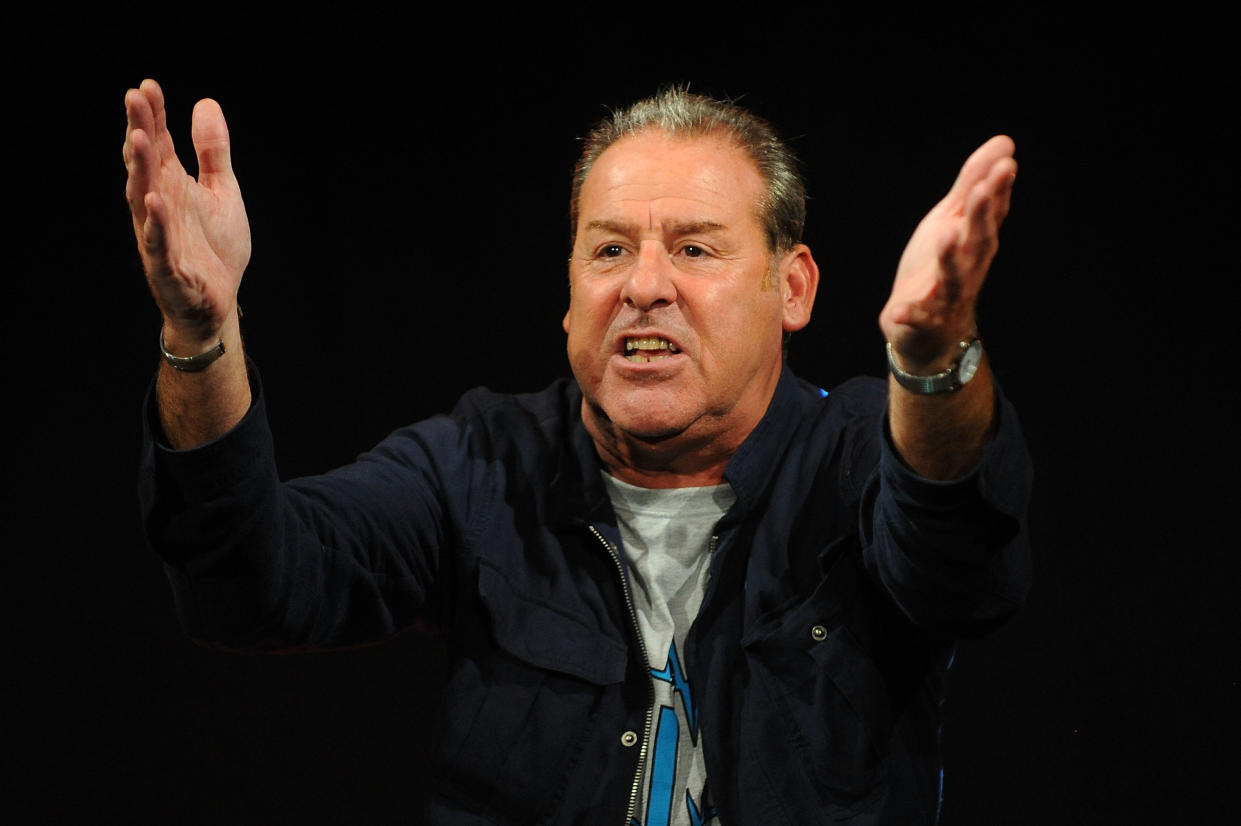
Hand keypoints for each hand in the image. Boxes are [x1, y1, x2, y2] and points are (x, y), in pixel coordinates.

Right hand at [123, 79, 249, 345]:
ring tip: (140, 139)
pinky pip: (158, 245)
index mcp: (171, 186)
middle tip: (135, 98)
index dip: (153, 116)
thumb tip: (205, 103)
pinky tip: (154, 202)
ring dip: (140, 170)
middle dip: (141, 131)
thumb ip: (213, 152)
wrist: (220, 302)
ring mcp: (159, 236)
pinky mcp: (168, 268)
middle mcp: (159, 206)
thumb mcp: (222, 191)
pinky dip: (156, 225)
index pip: (159, 144)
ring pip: (143, 199)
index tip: (149, 85)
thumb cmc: (214, 247)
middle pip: (146, 164)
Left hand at [879, 135, 1015, 367]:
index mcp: (975, 243)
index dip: (998, 191)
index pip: (991, 215)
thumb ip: (972, 185)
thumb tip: (1005, 144)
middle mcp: (968, 269)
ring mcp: (948, 297)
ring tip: (947, 233)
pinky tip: (900, 308)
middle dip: (980, 217)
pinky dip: (911, 314)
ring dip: (950, 257)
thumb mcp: (952, 220)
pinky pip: (919, 318)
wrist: (924, 330)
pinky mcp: (925, 321)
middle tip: (982, 190)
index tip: (1006, 165)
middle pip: (977, 242)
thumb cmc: (940, 267)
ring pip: (953, 278)